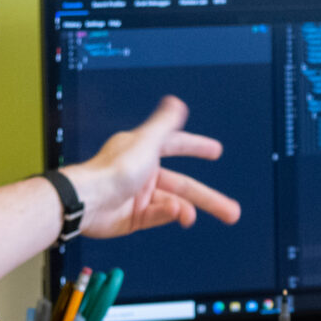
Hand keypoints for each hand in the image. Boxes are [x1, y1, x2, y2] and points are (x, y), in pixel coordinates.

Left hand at [63, 96, 241, 237]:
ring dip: (187, 210)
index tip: (215, 151)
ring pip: (174, 204)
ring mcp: (140, 196)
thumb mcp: (146, 142)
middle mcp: (144, 173)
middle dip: (209, 198)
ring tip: (192, 217)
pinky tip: (174, 216)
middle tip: (232, 211)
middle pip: (184, 186)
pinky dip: (168, 216)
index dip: (196, 147)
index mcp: (146, 151)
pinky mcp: (134, 217)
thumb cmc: (113, 170)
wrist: (88, 202)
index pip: (177, 145)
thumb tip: (176, 103)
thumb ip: (164, 124)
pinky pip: (158, 216)